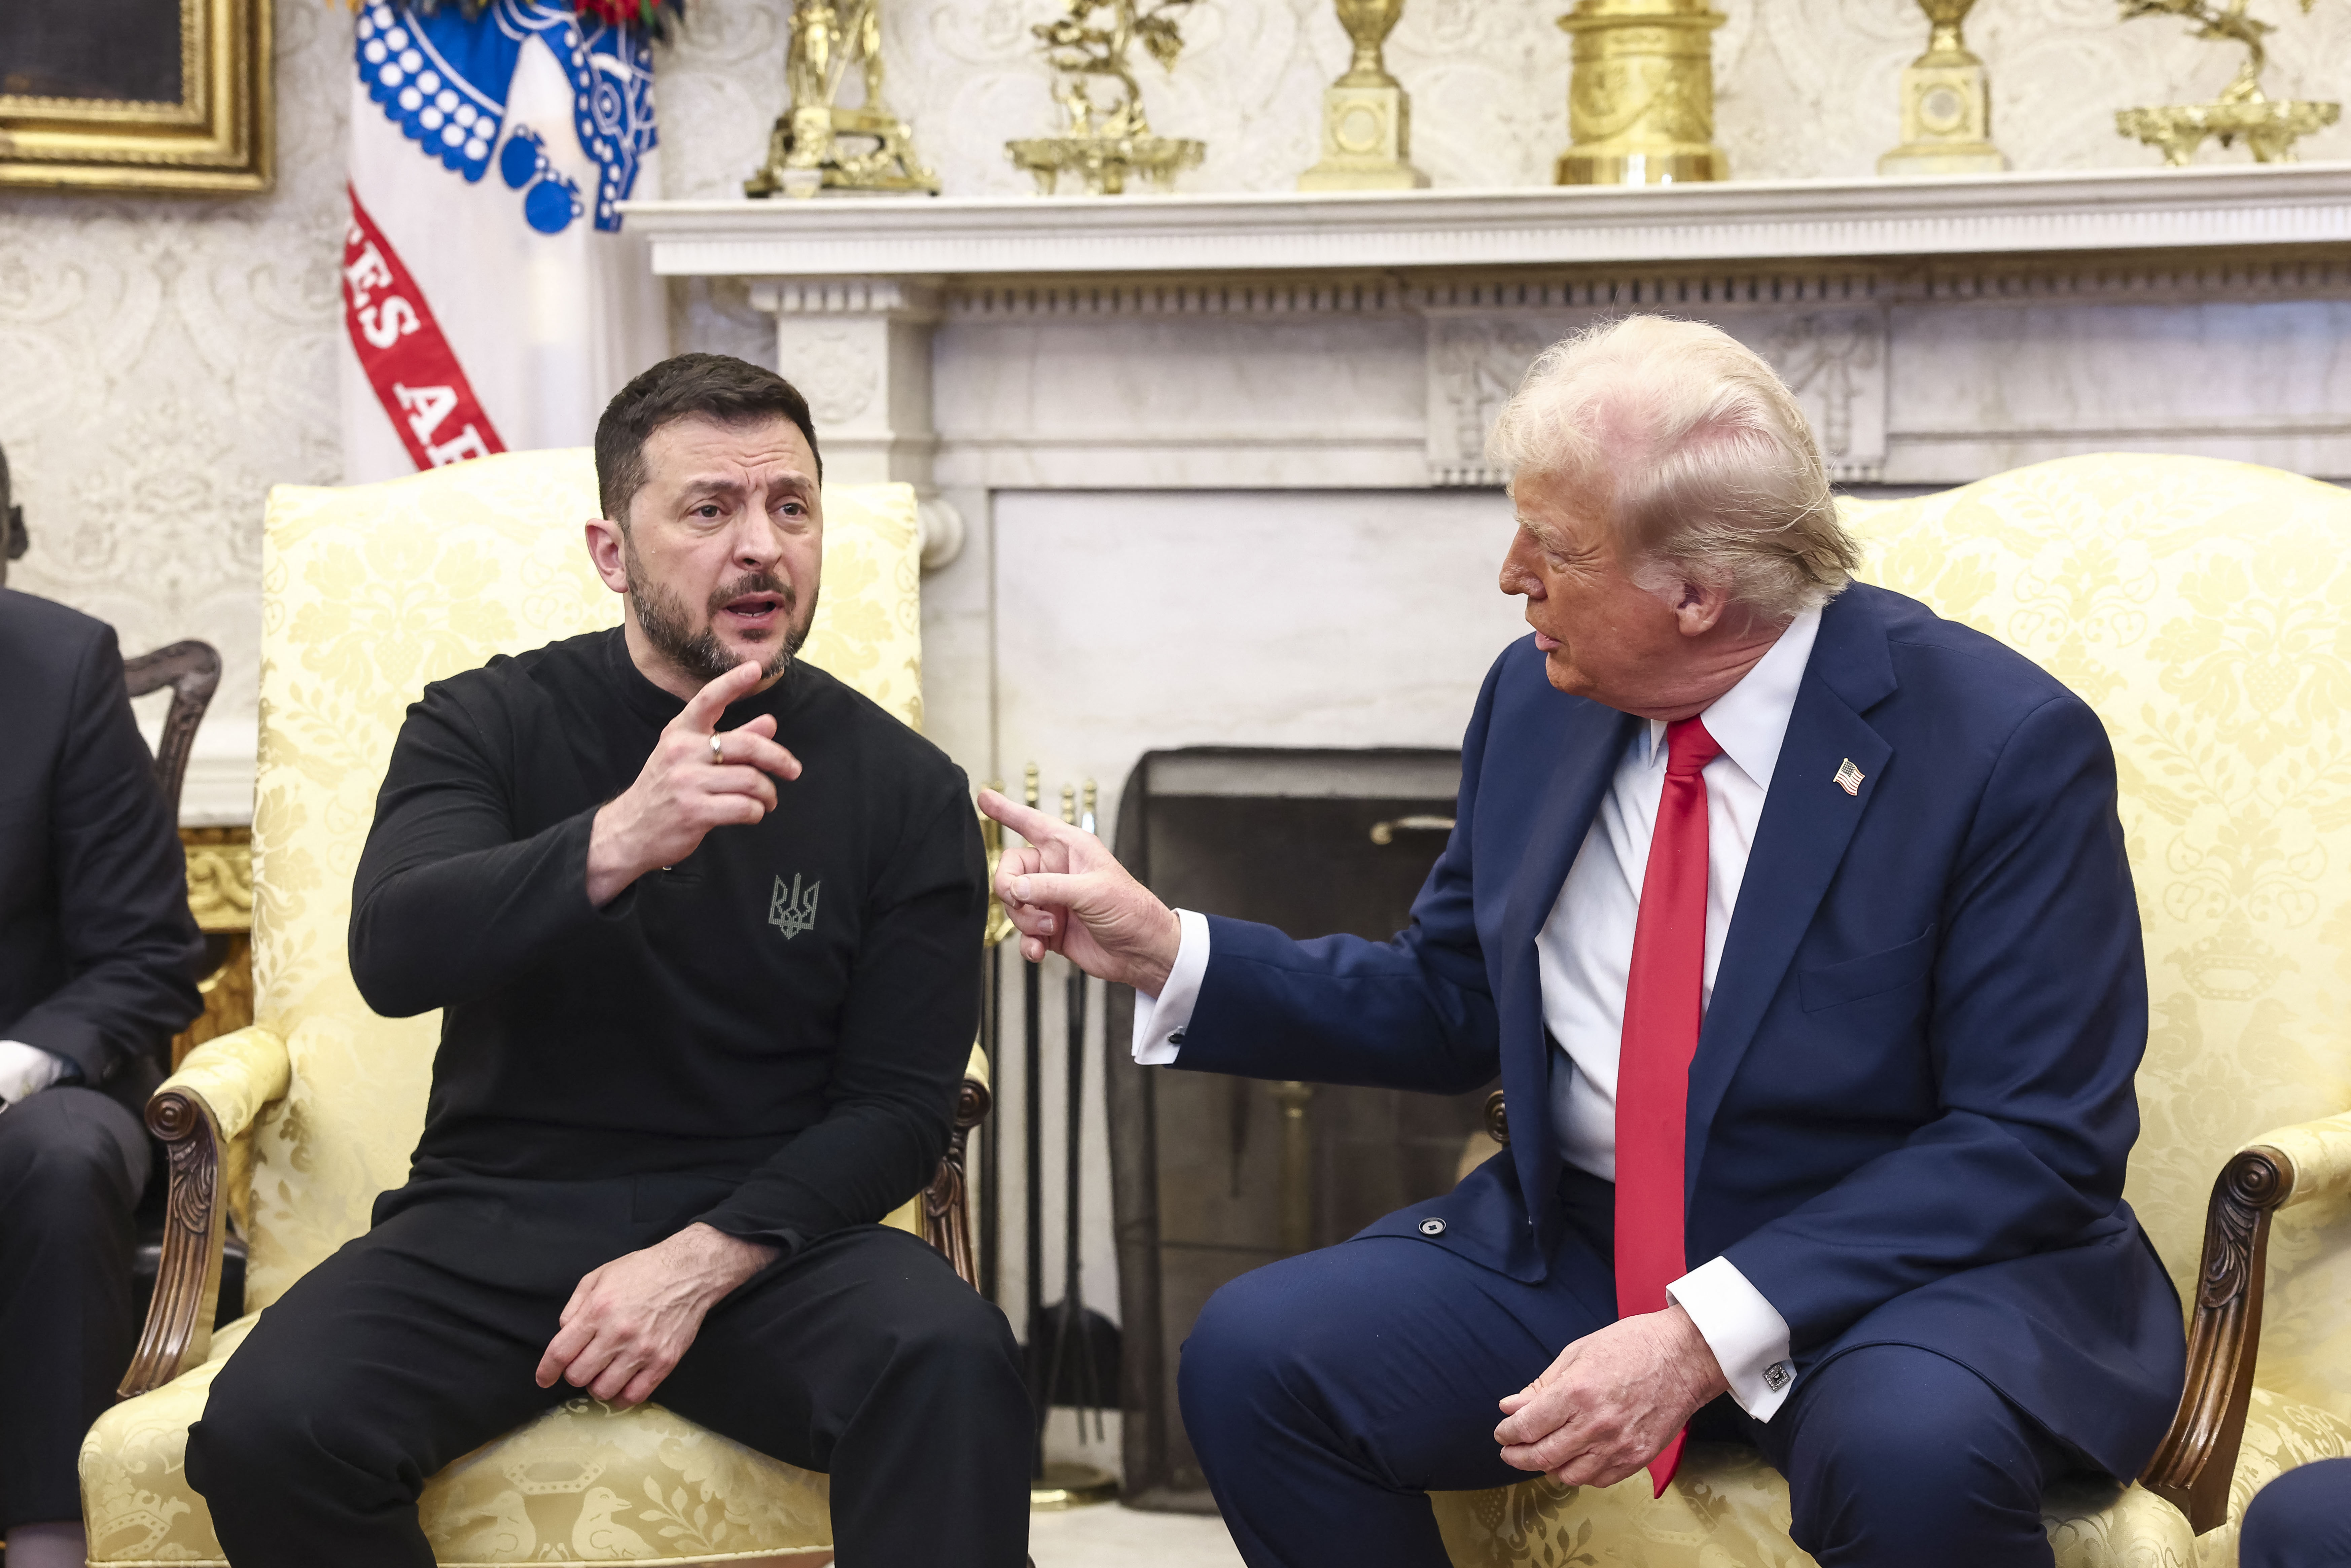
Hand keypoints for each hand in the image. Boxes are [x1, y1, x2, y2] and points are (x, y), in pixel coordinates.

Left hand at [533, 1223, 776, 1407]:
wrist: (689, 1272)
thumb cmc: (641, 1271)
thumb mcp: (599, 1276)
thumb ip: (575, 1306)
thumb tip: (563, 1335)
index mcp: (598, 1310)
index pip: (560, 1353)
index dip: (546, 1371)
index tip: (543, 1379)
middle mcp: (617, 1333)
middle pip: (578, 1376)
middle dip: (574, 1373)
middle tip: (584, 1364)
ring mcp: (642, 1350)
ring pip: (603, 1391)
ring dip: (597, 1385)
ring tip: (604, 1372)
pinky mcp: (664, 1362)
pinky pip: (634, 1396)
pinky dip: (621, 1396)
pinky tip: (621, 1384)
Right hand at [586, 661, 801, 904]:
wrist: (629, 831)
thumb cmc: (666, 791)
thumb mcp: (690, 758)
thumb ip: (731, 739)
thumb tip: (770, 722)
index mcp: (679, 732)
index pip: (707, 699)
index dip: (732, 683)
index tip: (755, 668)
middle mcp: (681, 752)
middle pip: (748, 745)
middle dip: (779, 758)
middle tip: (793, 770)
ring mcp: (686, 782)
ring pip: (751, 780)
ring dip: (768, 793)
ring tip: (767, 800)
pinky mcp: (694, 812)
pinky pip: (744, 807)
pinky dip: (756, 812)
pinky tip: (752, 813)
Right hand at [977, 788, 1181, 993]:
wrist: (1142, 951)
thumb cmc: (1130, 910)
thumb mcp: (1092, 891)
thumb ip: (1050, 888)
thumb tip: (1016, 888)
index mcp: (1069, 848)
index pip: (1030, 822)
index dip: (1006, 810)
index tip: (983, 797)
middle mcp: (1057, 871)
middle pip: (1011, 870)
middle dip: (1012, 890)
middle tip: (1024, 901)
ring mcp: (1051, 900)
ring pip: (1014, 904)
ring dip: (1025, 921)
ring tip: (1051, 929)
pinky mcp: (1050, 929)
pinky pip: (1023, 933)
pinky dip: (1027, 943)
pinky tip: (1038, 950)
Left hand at [1492, 1306, 1728, 1487]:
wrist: (1685, 1356)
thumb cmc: (1633, 1345)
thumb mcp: (1578, 1352)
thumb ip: (1542, 1385)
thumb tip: (1510, 1407)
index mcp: (1577, 1393)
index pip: (1527, 1426)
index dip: (1507, 1433)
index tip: (1502, 1432)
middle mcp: (1596, 1425)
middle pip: (1542, 1456)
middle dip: (1517, 1456)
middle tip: (1509, 1451)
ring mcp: (1619, 1446)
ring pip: (1569, 1475)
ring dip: (1548, 1468)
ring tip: (1541, 1455)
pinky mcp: (1638, 1458)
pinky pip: (1598, 1480)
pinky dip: (1580, 1474)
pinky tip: (1574, 1460)